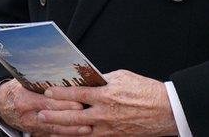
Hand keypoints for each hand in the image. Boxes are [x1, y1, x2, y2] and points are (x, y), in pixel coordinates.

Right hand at [0, 79, 88, 134]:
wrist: (1, 105)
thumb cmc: (15, 90)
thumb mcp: (21, 82)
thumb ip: (39, 81)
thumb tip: (60, 74)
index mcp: (23, 100)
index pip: (46, 102)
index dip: (63, 103)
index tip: (79, 102)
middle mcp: (27, 115)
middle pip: (52, 117)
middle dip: (71, 117)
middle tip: (87, 114)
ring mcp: (31, 126)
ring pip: (53, 130)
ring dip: (71, 130)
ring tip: (87, 128)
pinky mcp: (35, 132)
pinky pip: (51, 135)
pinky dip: (64, 135)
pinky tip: (77, 134)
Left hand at [37, 70, 176, 135]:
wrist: (168, 110)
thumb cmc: (146, 91)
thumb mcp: (122, 77)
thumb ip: (102, 79)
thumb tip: (86, 79)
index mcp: (107, 95)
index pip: (77, 93)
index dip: (60, 93)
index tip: (47, 92)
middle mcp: (105, 113)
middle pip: (73, 115)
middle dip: (54, 115)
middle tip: (40, 114)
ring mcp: (110, 128)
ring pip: (80, 131)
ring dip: (62, 130)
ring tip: (47, 128)